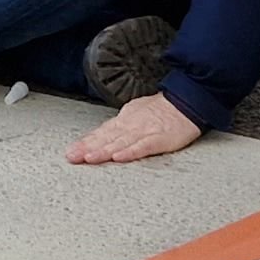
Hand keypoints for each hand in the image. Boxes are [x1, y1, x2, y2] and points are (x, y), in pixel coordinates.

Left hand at [67, 94, 204, 164]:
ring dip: (103, 151)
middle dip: (88, 148)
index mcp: (125, 119)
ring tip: (89, 158)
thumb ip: (119, 127)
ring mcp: (145, 132)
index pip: (102, 132)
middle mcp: (131, 125)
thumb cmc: (162, 109)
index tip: (71, 151)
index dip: (86, 142)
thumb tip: (101, 135)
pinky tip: (119, 157)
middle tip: (72, 157)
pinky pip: (143, 146)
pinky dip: (130, 152)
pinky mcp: (160, 139)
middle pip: (107, 138)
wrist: (187, 100)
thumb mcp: (135, 113)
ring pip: (121, 143)